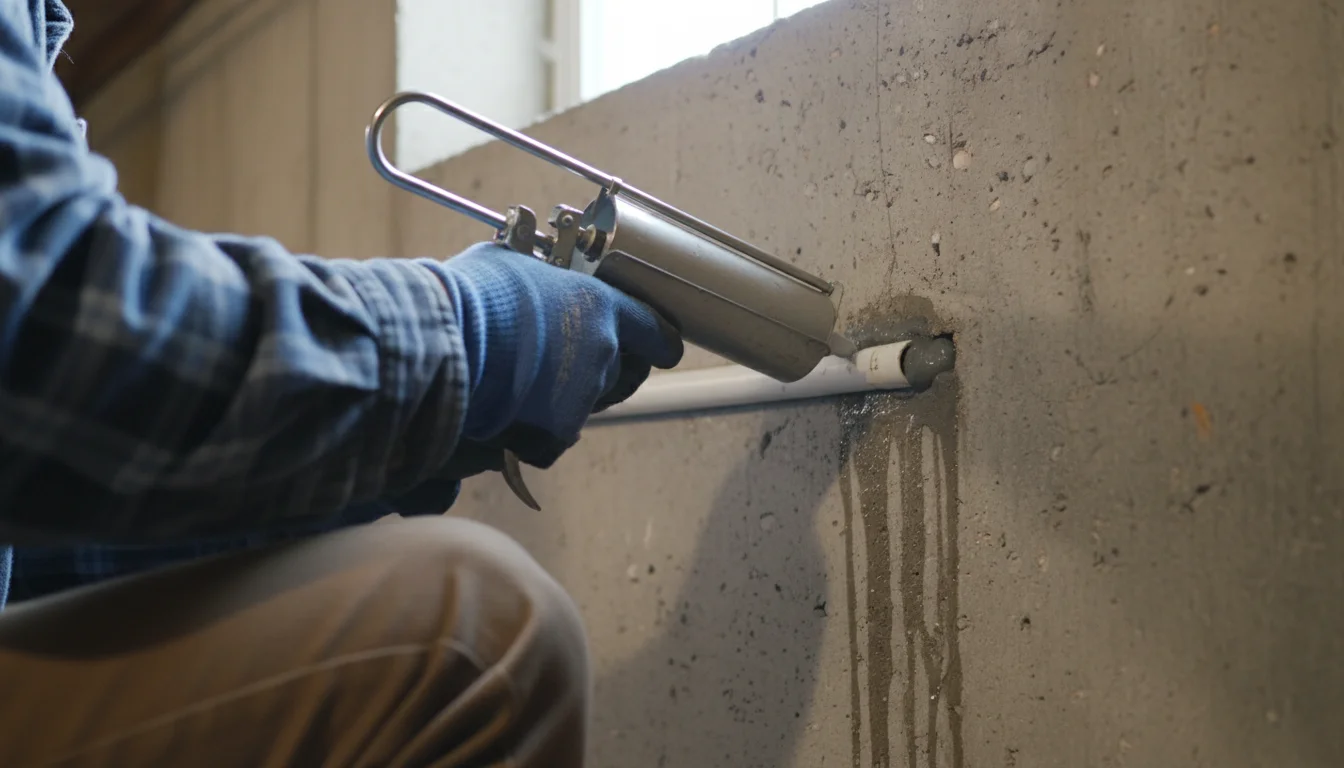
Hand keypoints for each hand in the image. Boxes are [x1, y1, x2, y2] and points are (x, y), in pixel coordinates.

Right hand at [433, 242, 682, 466]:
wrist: (446, 346)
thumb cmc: (474, 295)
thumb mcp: (510, 263)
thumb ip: (534, 274)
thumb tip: (521, 264)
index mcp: (600, 307)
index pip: (653, 331)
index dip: (658, 341)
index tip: (662, 348)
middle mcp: (602, 353)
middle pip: (624, 373)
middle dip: (609, 372)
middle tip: (574, 366)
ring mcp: (584, 396)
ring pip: (589, 403)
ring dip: (569, 397)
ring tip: (530, 385)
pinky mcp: (558, 432)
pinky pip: (556, 435)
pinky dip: (537, 430)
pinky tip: (509, 414)